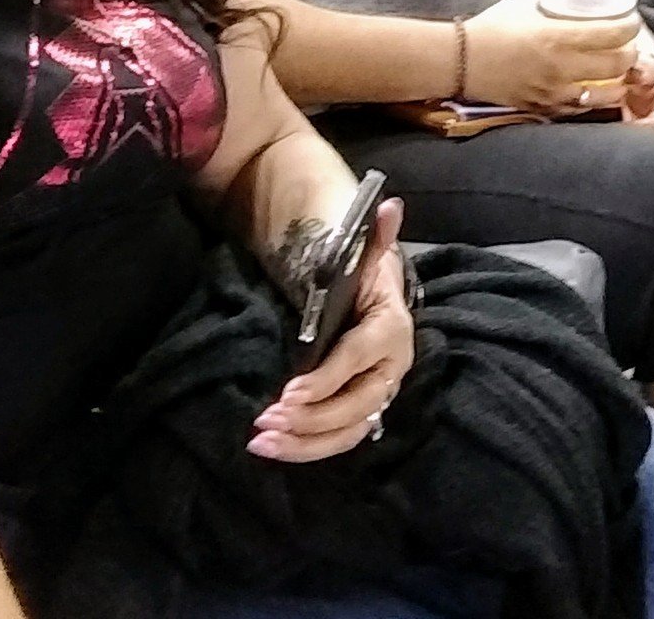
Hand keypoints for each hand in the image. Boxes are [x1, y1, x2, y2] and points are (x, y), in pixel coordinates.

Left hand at [248, 199, 413, 461]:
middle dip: (311, 417)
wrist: (367, 292)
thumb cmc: (358, 271)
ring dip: (305, 442)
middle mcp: (390, 370)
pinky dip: (306, 448)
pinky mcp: (359, 411)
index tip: (288, 392)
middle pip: (355, 406)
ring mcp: (376, 394)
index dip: (325, 379)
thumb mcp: (361, 251)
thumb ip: (373, 235)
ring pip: (346, 430)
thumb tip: (390, 206)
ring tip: (262, 440)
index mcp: (392, 331)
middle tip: (267, 418)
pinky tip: (271, 448)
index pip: (357, 360)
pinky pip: (338, 437)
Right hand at [463, 0, 639, 112]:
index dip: (631, 26)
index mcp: (557, 37)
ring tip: (616, 73)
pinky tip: (593, 91)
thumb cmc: (489, 28)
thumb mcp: (522, 5)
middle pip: (619, 64)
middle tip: (627, 46)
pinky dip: (593, 100)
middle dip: (630, 54)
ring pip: (607, 93)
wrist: (460, 61)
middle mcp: (562, 67)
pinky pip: (582, 108)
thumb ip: (551, 1)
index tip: (631, 22)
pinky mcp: (546, 107)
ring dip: (618, 81)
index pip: (613, 33)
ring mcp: (555, 91)